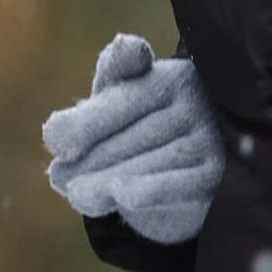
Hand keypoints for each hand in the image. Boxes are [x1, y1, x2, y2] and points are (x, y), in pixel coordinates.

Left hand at [42, 34, 226, 245]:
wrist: (194, 172)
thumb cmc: (144, 132)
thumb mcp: (117, 111)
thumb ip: (86, 114)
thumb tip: (55, 134)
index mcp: (169, 76)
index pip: (121, 95)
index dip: (88, 118)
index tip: (54, 138)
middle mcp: (195, 98)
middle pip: (128, 134)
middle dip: (89, 159)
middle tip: (58, 177)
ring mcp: (210, 135)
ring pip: (147, 162)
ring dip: (105, 182)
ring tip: (76, 194)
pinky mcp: (217, 173)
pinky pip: (178, 184)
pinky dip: (148, 189)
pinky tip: (119, 195)